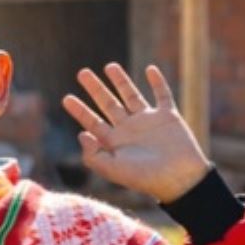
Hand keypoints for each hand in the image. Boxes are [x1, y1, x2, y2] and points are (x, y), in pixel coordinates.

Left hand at [61, 63, 209, 202]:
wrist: (179, 179)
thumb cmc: (145, 178)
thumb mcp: (112, 169)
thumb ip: (93, 155)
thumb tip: (81, 134)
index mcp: (114, 142)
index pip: (92, 122)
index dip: (79, 110)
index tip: (66, 98)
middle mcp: (129, 129)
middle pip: (108, 103)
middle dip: (95, 88)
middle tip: (81, 73)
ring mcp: (148, 121)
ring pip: (131, 96)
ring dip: (121, 81)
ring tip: (109, 66)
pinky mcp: (168, 117)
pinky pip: (163, 96)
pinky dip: (158, 82)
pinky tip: (150, 69)